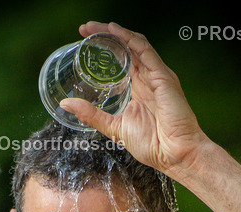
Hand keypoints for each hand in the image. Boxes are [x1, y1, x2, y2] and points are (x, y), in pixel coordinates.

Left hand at [60, 21, 208, 178]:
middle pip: (127, 48)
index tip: (84, 39)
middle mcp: (148, 79)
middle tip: (85, 28)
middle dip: (106, 36)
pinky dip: (131, 40)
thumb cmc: (151, 144)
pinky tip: (116, 32)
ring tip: (96, 27)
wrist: (174, 155)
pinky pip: (146, 52)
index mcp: (139, 89)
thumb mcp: (113, 127)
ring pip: (136, 45)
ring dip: (116, 33)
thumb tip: (66, 104)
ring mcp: (157, 76)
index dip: (105, 48)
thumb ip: (91, 115)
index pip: (122, 60)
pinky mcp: (164, 78)